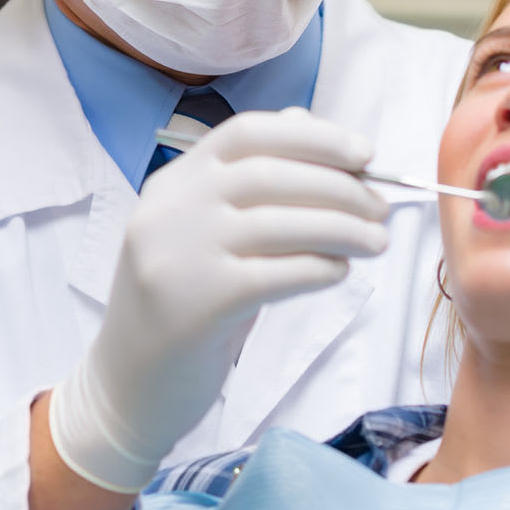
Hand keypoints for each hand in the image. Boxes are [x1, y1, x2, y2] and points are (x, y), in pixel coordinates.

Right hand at [48, 108, 388, 491]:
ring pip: (280, 223)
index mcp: (172, 182)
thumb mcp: (204, 233)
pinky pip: (279, 274)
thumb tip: (306, 125)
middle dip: (340, 186)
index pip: (247, 133)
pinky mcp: (200, 302)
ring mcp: (181, 253)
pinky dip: (320, 268)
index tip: (365, 154)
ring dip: (343, 228)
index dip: (314, 137)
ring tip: (376, 241)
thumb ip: (247, 183)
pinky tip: (339, 272)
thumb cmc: (180, 304)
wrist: (128, 384)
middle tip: (381, 206)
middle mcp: (170, 208)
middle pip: (270, 174)